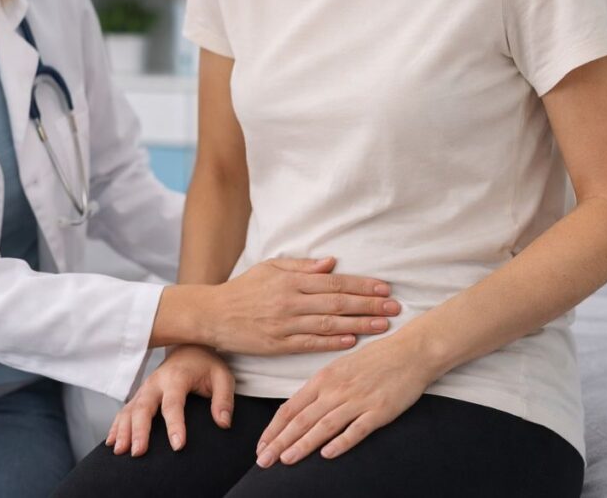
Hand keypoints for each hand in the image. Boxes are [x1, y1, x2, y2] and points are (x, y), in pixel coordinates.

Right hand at [107, 345, 232, 456]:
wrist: (189, 348)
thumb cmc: (207, 365)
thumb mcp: (223, 377)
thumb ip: (224, 400)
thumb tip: (223, 423)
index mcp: (177, 377)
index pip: (173, 403)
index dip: (175, 424)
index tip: (178, 445)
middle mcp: (156, 382)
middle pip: (144, 407)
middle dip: (139, 430)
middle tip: (138, 452)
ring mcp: (145, 388)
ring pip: (130, 409)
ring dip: (123, 430)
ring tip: (120, 451)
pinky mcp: (140, 394)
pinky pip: (125, 410)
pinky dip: (117, 426)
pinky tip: (112, 442)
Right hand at [208, 257, 400, 354]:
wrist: (212, 314)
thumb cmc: (243, 289)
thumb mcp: (270, 267)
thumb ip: (302, 266)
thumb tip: (331, 262)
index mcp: (290, 280)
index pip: (333, 282)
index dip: (361, 285)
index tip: (384, 288)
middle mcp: (290, 301)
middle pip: (337, 302)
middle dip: (368, 304)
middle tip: (395, 307)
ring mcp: (285, 324)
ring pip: (328, 324)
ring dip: (358, 324)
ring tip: (382, 325)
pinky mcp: (277, 344)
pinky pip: (310, 343)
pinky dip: (332, 343)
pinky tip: (352, 341)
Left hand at [255, 333, 436, 466]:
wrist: (411, 351)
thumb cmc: (375, 359)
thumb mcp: (340, 368)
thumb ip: (320, 389)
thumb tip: (300, 409)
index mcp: (323, 378)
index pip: (290, 407)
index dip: (273, 428)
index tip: (262, 445)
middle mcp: (336, 389)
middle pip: (301, 419)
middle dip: (280, 442)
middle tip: (264, 460)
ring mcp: (357, 400)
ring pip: (324, 426)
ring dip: (303, 445)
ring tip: (286, 460)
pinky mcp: (379, 410)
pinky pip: (357, 429)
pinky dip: (341, 443)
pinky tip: (327, 455)